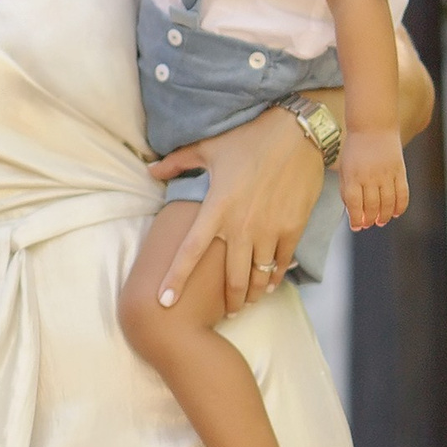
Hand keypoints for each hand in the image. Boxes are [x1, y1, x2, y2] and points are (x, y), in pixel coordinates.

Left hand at [150, 105, 330, 313]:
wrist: (297, 133)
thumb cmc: (249, 138)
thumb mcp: (208, 148)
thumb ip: (177, 163)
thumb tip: (149, 170)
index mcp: (216, 209)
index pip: (190, 251)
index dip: (175, 278)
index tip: (163, 302)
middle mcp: (242, 226)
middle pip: (230, 278)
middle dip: (227, 301)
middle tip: (225, 313)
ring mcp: (269, 230)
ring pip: (257, 276)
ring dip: (251, 294)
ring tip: (246, 302)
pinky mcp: (292, 228)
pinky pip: (281, 263)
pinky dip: (273, 277)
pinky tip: (268, 284)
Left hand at [339, 126, 409, 232]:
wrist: (373, 126)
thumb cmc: (355, 149)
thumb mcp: (345, 168)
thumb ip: (347, 189)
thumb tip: (352, 212)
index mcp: (352, 176)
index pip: (354, 204)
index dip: (356, 218)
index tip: (357, 226)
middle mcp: (370, 176)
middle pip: (372, 206)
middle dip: (370, 219)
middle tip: (369, 224)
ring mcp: (386, 174)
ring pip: (388, 203)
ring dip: (385, 216)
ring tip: (381, 221)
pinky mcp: (400, 171)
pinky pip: (403, 193)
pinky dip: (400, 206)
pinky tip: (396, 213)